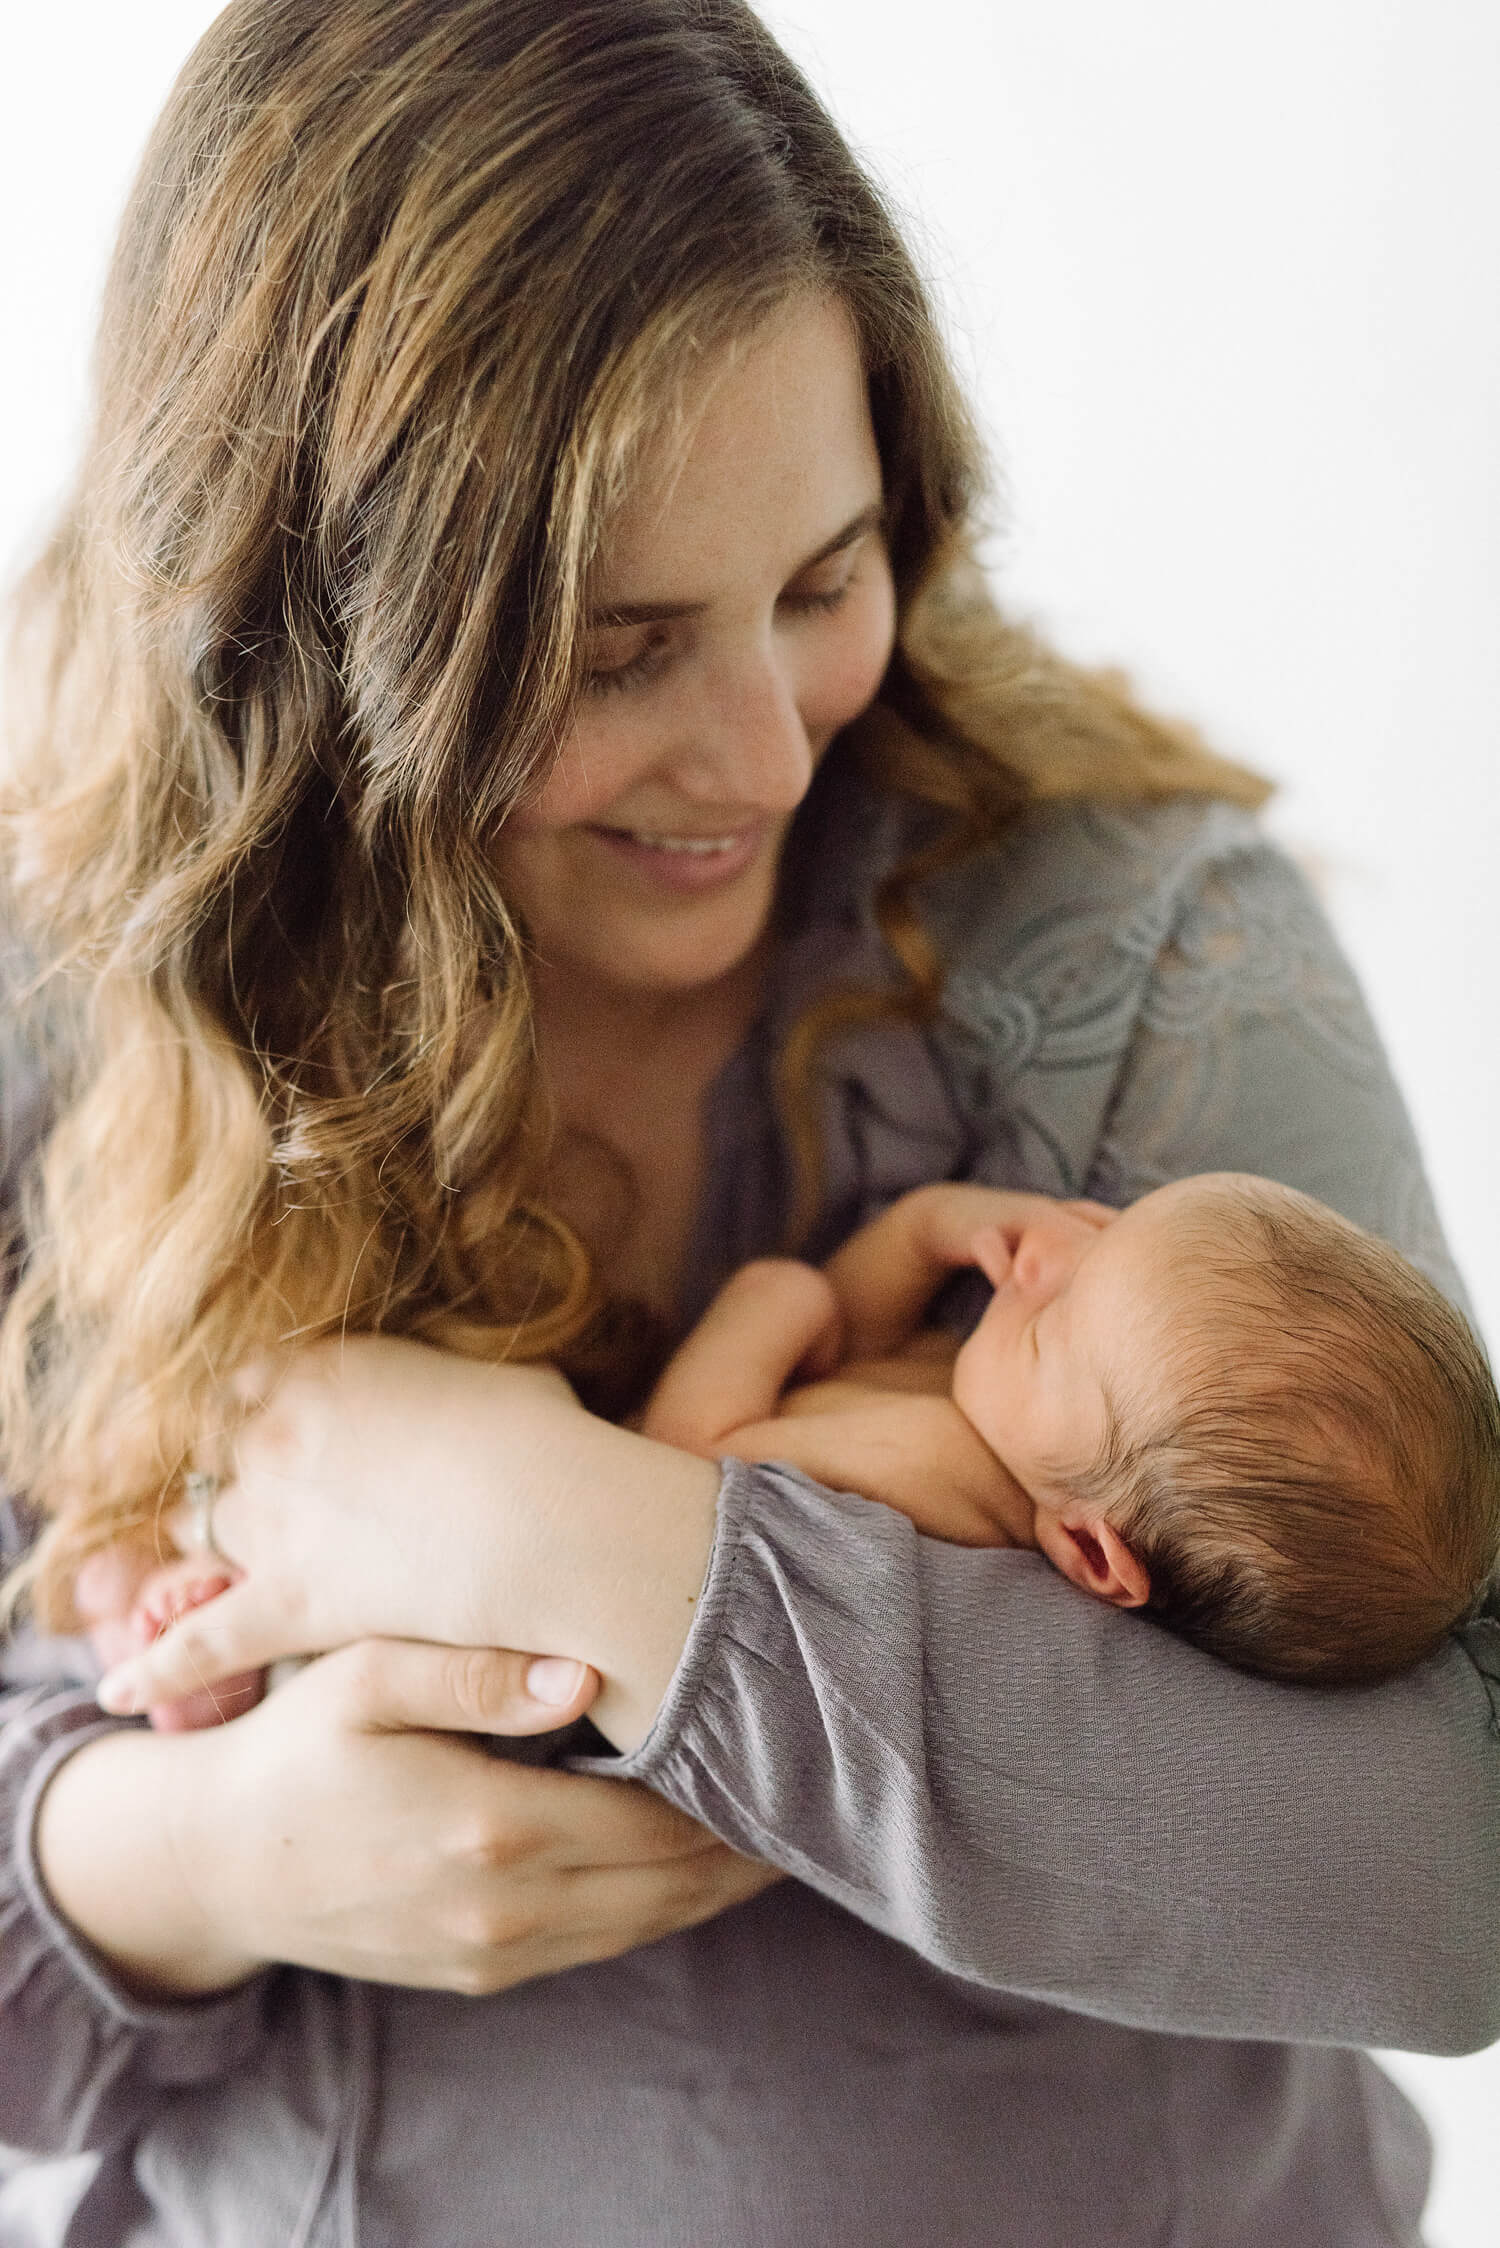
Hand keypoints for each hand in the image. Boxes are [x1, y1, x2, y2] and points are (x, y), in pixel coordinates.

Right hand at [40, 1636, 775, 1995]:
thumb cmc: (299, 1745)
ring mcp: (494, 1953)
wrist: (221, 1860)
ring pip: (645, 1926)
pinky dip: (660, 1911)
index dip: (735, 1792)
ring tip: (779, 1830)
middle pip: (671, 1886)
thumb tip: (586, 1673)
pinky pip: (599, 1946)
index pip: (657, 1821)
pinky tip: (693, 1869)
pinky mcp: (481, 1974)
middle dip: (750, 1848)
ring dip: (717, 1887)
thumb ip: (479, 1670)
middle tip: (821, 1792)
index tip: (795, 1746)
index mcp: (492, 1826)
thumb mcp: (369, 1677)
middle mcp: (505, 1907)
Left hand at [94, 1334, 721, 1753]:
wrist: (540, 1521)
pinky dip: (155, 1669)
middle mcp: (277, 1435)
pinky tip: (118, 1691)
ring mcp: (271, 1520)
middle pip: (215, 1450)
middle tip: (236, 1498)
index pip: (249, 1378)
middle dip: (222, 1471)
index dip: (254, 1404)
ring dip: (201, 1551)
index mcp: (321, 1370)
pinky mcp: (280, 1603)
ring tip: (187, 1576)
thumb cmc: (544, 1445)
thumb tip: (499, 1398)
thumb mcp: (509, 1385)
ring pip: (201, 1532)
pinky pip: (197, 1642)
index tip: (263, 1424)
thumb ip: (471, 1390)